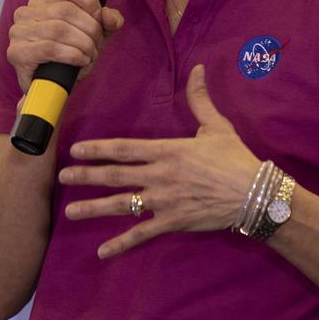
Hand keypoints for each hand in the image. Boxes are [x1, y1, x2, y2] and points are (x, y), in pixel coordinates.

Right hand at [7, 0, 123, 92]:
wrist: (52, 88)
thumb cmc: (70, 57)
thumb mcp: (94, 35)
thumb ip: (107, 22)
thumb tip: (111, 17)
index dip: (90, 1)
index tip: (99, 20)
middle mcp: (27, 11)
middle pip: (67, 10)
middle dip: (90, 30)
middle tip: (96, 45)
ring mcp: (19, 31)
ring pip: (59, 29)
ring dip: (83, 45)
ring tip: (89, 55)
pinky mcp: (17, 52)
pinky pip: (50, 48)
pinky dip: (72, 55)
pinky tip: (80, 61)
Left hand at [58, 64, 261, 257]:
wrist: (256, 194)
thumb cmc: (235, 158)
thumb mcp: (217, 125)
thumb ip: (201, 99)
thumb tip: (199, 68)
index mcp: (167, 150)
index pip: (124, 148)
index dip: (98, 149)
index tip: (76, 150)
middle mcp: (160, 175)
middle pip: (116, 175)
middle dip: (87, 176)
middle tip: (62, 177)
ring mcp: (164, 201)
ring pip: (122, 204)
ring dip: (94, 208)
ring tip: (70, 211)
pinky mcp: (173, 222)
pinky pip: (142, 234)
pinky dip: (121, 243)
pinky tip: (101, 251)